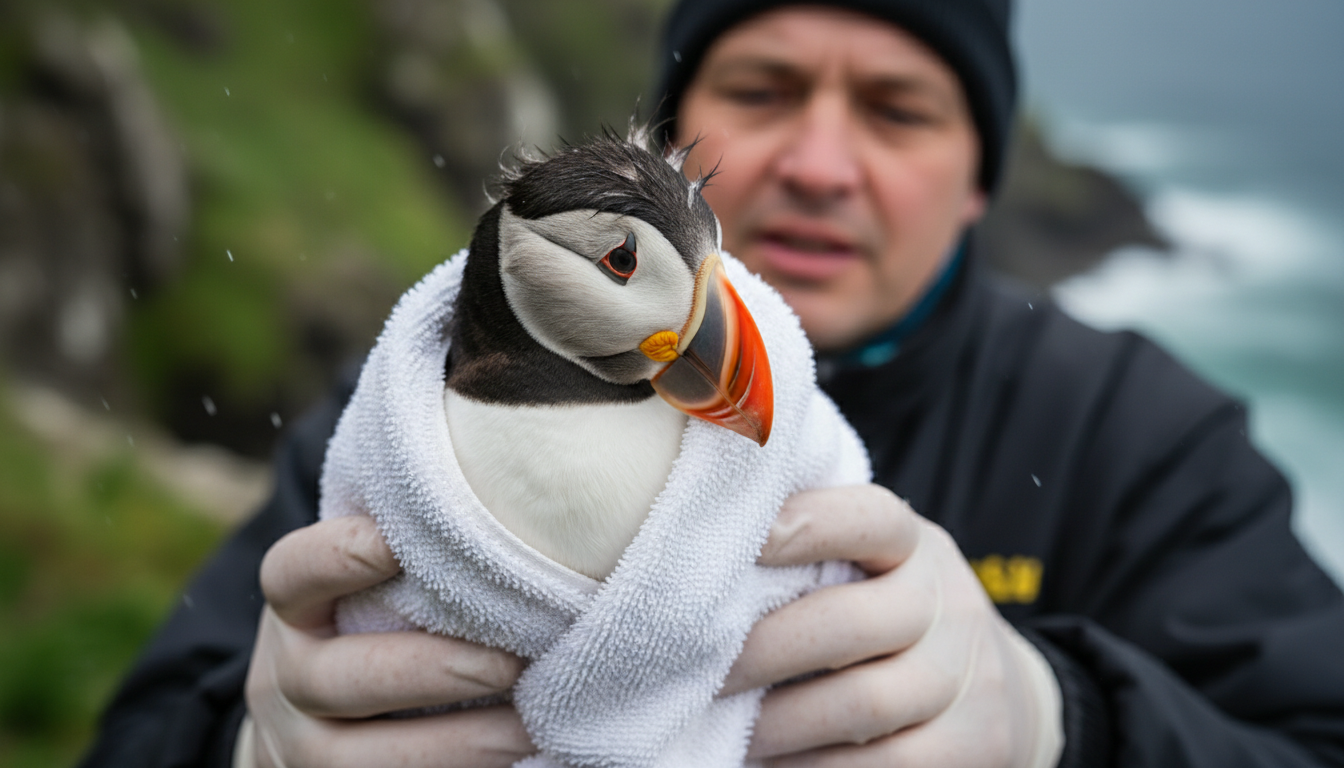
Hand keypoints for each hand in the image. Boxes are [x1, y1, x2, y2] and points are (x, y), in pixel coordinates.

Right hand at [239, 515, 535, 767]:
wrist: (308, 727)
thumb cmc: (369, 627)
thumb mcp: (363, 588)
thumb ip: (407, 550)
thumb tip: (513, 495)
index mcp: (294, 610)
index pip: (293, 574)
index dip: (337, 556)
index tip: (395, 542)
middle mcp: (288, 680)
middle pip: (339, 679)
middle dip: (431, 673)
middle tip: (509, 662)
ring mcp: (305, 749)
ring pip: (365, 759)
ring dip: (457, 743)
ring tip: (530, 724)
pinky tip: (522, 756)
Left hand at [726, 485, 1062, 767]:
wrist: (1001, 691)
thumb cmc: (898, 617)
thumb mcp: (880, 566)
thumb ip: (821, 552)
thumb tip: (711, 538)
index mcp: (916, 546)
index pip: (868, 520)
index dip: (803, 526)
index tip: (737, 541)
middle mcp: (948, 604)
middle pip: (846, 624)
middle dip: (760, 650)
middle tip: (696, 665)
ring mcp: (968, 677)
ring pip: (859, 703)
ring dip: (776, 721)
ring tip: (722, 721)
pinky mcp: (975, 743)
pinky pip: (882, 764)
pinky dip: (813, 767)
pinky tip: (770, 760)